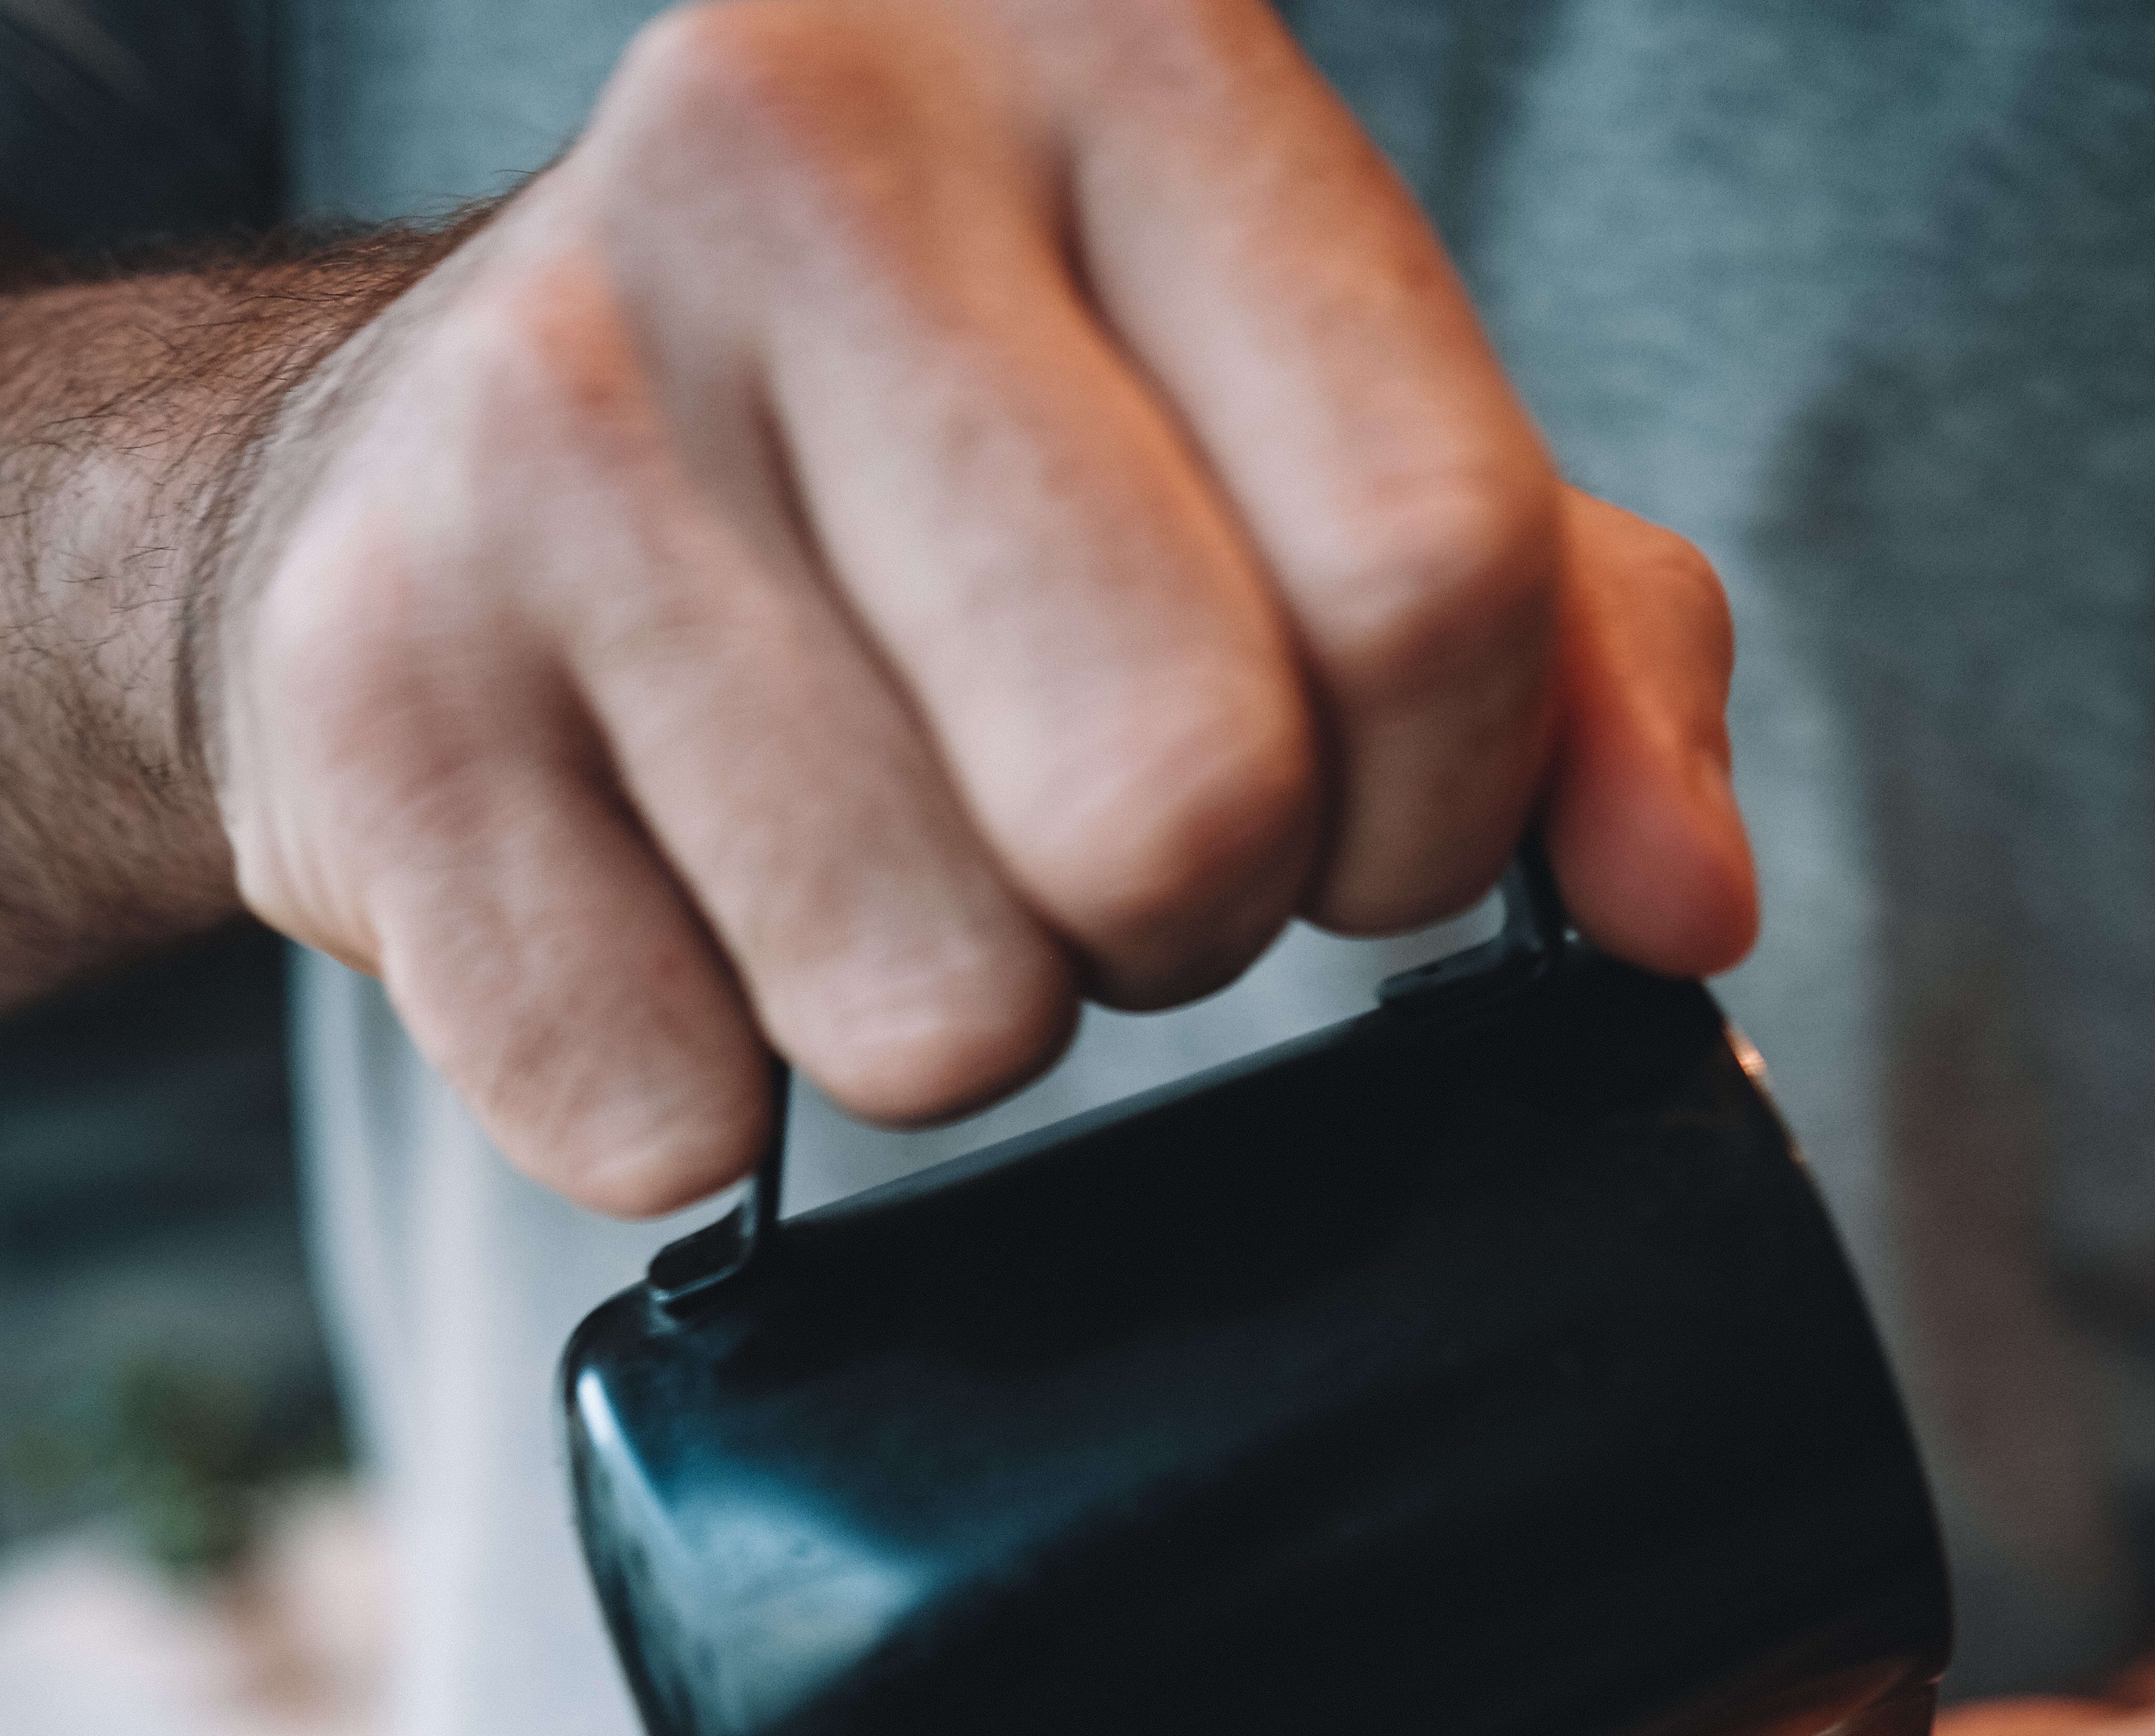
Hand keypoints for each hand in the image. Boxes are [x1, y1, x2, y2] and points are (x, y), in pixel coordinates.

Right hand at [202, 0, 1754, 1213]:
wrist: (435, 470)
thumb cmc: (939, 458)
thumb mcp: (1294, 445)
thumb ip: (1563, 640)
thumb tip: (1689, 908)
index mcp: (1096, 42)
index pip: (1432, 568)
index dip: (1444, 798)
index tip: (1359, 808)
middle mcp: (787, 162)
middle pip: (1180, 804)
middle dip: (1184, 912)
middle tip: (1088, 833)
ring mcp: (541, 432)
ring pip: (935, 1010)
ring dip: (952, 1006)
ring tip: (866, 836)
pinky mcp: (370, 699)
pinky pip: (673, 1116)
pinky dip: (709, 1085)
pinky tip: (671, 896)